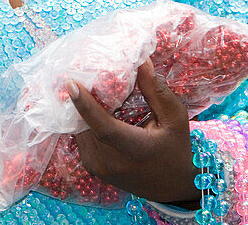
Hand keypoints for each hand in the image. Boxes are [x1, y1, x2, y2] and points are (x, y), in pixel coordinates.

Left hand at [69, 60, 198, 204]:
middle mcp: (110, 162)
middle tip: (82, 74)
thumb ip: (156, 91)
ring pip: (80, 130)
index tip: (70, 83)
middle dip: (82, 100)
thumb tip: (141, 61)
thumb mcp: (174, 118)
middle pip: (86, 124)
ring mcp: (98, 167)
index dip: (85, 105)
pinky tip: (93, 107)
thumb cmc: (176, 149)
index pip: (103, 127)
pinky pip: (81, 137)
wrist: (171, 186)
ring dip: (82, 111)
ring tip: (89, 88)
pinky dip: (85, 122)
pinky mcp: (91, 167)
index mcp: (133, 150)